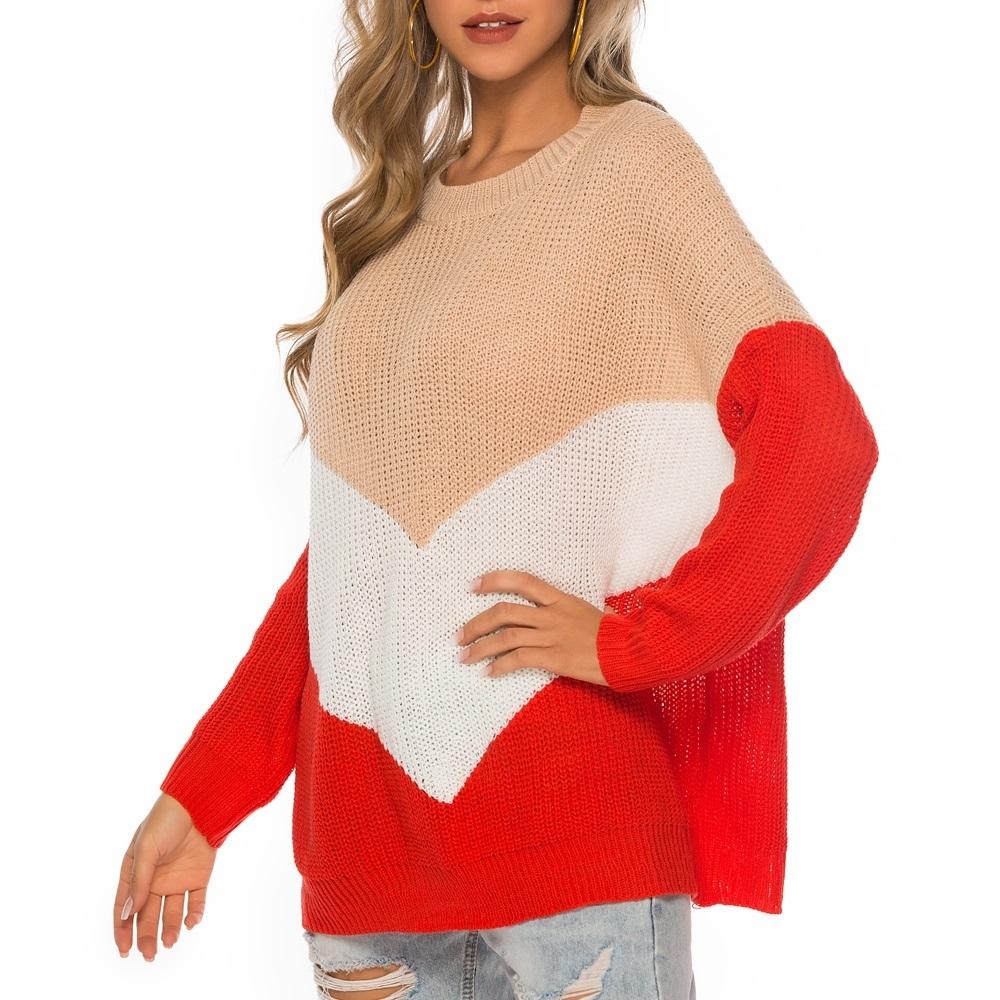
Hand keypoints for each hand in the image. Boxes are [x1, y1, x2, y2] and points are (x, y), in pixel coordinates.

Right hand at [114, 793, 216, 960]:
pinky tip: (191, 922)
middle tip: (148, 954)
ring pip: (171, 913)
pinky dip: (194, 915)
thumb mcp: (146, 849)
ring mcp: (177, 879)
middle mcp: (155, 880)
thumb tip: (128, 912)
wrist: (200, 803)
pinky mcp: (199, 877)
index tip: (124, 950)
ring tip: (169, 942)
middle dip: (146, 936)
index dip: (123, 929)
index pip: (125, 906)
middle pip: (147, 915)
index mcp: (135, 872)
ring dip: (169, 929)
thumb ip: (139, 881)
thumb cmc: (166, 820)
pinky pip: (196, 902)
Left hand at [455, 569, 610, 685]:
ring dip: (480, 647)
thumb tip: (573, 612)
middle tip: (459, 635)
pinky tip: (489, 673)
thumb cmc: (619, 634)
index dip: (494, 580)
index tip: (472, 585)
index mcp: (561, 599)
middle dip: (476, 623)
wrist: (634, 652)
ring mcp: (552, 635)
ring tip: (465, 656)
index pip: (522, 581)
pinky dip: (499, 666)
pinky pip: (518, 659)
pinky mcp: (555, 657)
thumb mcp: (595, 612)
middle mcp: (552, 614)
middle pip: (504, 611)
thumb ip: (576, 610)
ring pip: (505, 637)